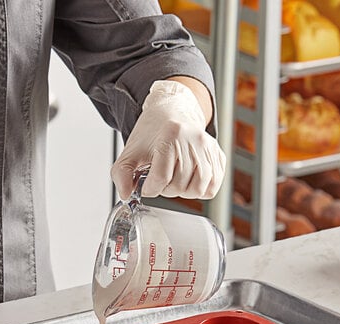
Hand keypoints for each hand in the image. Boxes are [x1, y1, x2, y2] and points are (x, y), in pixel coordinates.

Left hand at [111, 80, 225, 200]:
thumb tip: (125, 194)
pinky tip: (189, 180)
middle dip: (165, 189)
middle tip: (161, 179)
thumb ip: (121, 173)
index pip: (161, 177)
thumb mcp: (131, 150)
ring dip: (183, 192)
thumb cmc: (153, 132)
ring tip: (175, 180)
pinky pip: (212, 187)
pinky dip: (200, 190)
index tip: (147, 187)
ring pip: (198, 189)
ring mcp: (209, 149)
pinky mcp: (218, 156)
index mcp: (170, 135)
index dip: (151, 189)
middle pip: (179, 185)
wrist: (173, 113)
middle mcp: (194, 140)